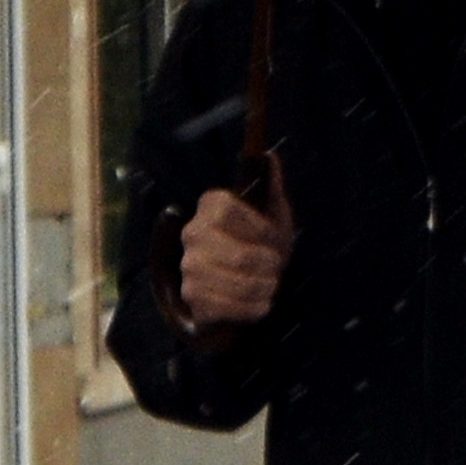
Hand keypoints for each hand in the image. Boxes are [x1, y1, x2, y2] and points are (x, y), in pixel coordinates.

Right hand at [179, 169, 294, 329]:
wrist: (248, 281)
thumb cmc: (263, 241)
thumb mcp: (273, 211)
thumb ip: (271, 185)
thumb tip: (269, 156)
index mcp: (211, 204)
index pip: (229, 210)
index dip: (259, 229)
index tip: (273, 238)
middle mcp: (193, 233)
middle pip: (240, 255)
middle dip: (269, 265)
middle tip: (276, 266)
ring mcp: (189, 266)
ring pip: (238, 283)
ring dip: (265, 287)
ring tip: (270, 283)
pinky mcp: (193, 297)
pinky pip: (229, 307)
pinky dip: (253, 307)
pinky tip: (259, 301)